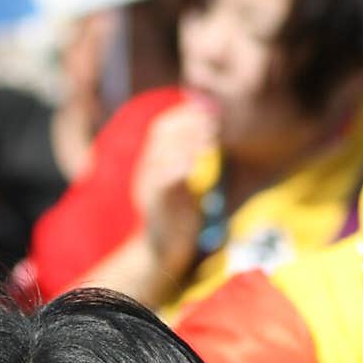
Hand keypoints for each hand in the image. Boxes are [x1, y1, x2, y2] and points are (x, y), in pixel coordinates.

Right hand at [132, 99, 218, 280]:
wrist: (162, 252)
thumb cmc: (178, 215)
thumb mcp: (183, 181)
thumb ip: (189, 157)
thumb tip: (210, 132)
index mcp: (153, 161)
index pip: (163, 125)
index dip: (185, 113)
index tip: (210, 110)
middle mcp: (146, 170)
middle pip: (160, 132)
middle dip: (189, 122)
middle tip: (215, 121)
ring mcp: (147, 186)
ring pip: (160, 152)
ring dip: (186, 141)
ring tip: (210, 138)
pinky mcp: (154, 205)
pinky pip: (161, 181)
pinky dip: (177, 168)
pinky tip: (195, 162)